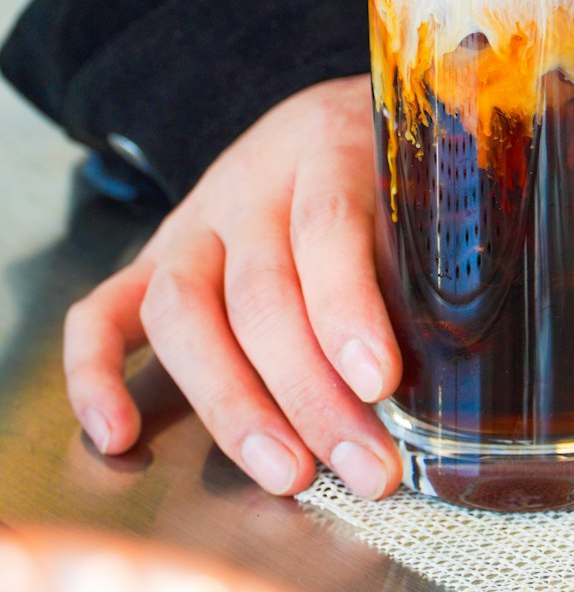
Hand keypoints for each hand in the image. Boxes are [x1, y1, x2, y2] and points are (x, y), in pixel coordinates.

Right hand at [63, 76, 403, 498]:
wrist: (333, 116)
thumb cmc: (393, 166)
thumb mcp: (425, 182)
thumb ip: (434, 252)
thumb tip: (460, 368)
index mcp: (327, 147)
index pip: (327, 226)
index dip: (347, 307)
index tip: (380, 381)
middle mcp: (251, 183)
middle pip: (259, 290)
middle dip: (310, 391)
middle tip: (365, 467)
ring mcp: (194, 222)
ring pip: (182, 309)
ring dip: (230, 403)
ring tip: (286, 475)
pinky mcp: (154, 258)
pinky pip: (103, 310)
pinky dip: (95, 373)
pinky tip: (118, 436)